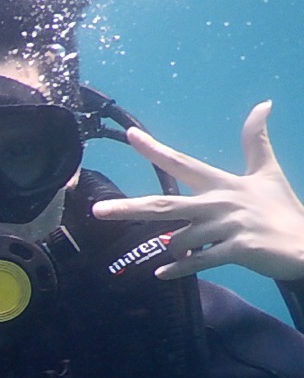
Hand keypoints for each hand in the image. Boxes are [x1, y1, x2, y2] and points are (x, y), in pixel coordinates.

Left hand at [92, 102, 303, 280]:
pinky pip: (197, 261)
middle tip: (97, 211)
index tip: (130, 136)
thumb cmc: (281, 210)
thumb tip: (263, 103)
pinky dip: (178, 269)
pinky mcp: (237, 250)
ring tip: (181, 254)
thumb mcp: (268, 172)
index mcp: (223, 183)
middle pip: (164, 205)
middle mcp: (220, 202)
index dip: (155, 150)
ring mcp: (227, 227)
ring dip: (174, 250)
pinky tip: (161, 273)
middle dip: (128, 208)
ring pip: (179, 239)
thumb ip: (256, 141)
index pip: (182, 163)